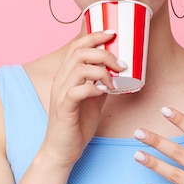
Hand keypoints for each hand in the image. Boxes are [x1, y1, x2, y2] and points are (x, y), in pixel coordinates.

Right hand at [41, 29, 124, 168]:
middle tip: (121, 64)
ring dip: (102, 70)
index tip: (112, 33)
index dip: (94, 36)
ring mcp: (61, 93)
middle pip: (79, 52)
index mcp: (67, 74)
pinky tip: (104, 92)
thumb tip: (119, 71)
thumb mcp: (94, 98)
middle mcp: (61, 79)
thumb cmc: (77, 123)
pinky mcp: (64, 108)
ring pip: (79, 68)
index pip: (77, 46)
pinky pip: (77, 90)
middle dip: (104, 52)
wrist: (62, 150)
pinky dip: (94, 87)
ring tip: (115, 80)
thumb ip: (102, 83)